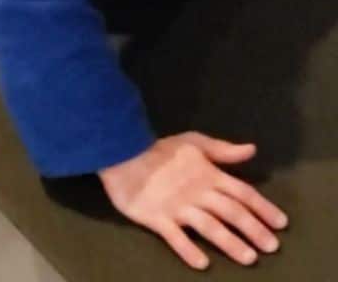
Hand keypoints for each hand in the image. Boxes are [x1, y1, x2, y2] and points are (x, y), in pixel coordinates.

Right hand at [99, 132, 288, 270]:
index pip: (242, 192)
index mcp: (208, 174)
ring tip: (248, 258)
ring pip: (210, 227)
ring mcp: (178, 207)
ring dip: (230, 242)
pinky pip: (176, 237)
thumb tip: (251, 149)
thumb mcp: (193, 142)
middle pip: (231, 212)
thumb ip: (223, 150)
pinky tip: (202, 263)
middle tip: (272, 247)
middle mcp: (198, 193)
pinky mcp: (158, 219)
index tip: (281, 223)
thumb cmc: (160, 149)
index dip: (263, 207)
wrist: (124, 153)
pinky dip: (189, 250)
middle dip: (254, 229)